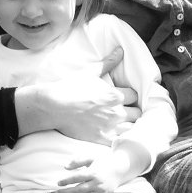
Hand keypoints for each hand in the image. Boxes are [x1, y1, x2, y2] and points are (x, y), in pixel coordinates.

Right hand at [16, 47, 139, 143]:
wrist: (54, 106)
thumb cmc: (71, 88)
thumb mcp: (90, 72)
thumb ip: (108, 63)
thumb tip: (120, 50)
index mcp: (115, 95)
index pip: (135, 96)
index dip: (131, 96)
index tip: (126, 98)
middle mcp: (116, 112)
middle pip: (137, 113)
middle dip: (133, 111)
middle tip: (126, 111)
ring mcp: (110, 127)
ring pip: (133, 129)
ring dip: (130, 126)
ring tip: (123, 124)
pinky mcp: (102, 139)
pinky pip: (120, 142)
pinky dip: (121, 140)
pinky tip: (117, 136)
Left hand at [58, 152, 129, 192]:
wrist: (120, 169)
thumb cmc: (104, 161)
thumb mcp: (91, 157)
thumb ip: (78, 161)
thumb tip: (65, 167)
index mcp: (94, 172)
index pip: (78, 178)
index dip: (67, 180)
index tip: (58, 183)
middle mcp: (97, 184)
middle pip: (79, 190)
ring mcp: (100, 192)